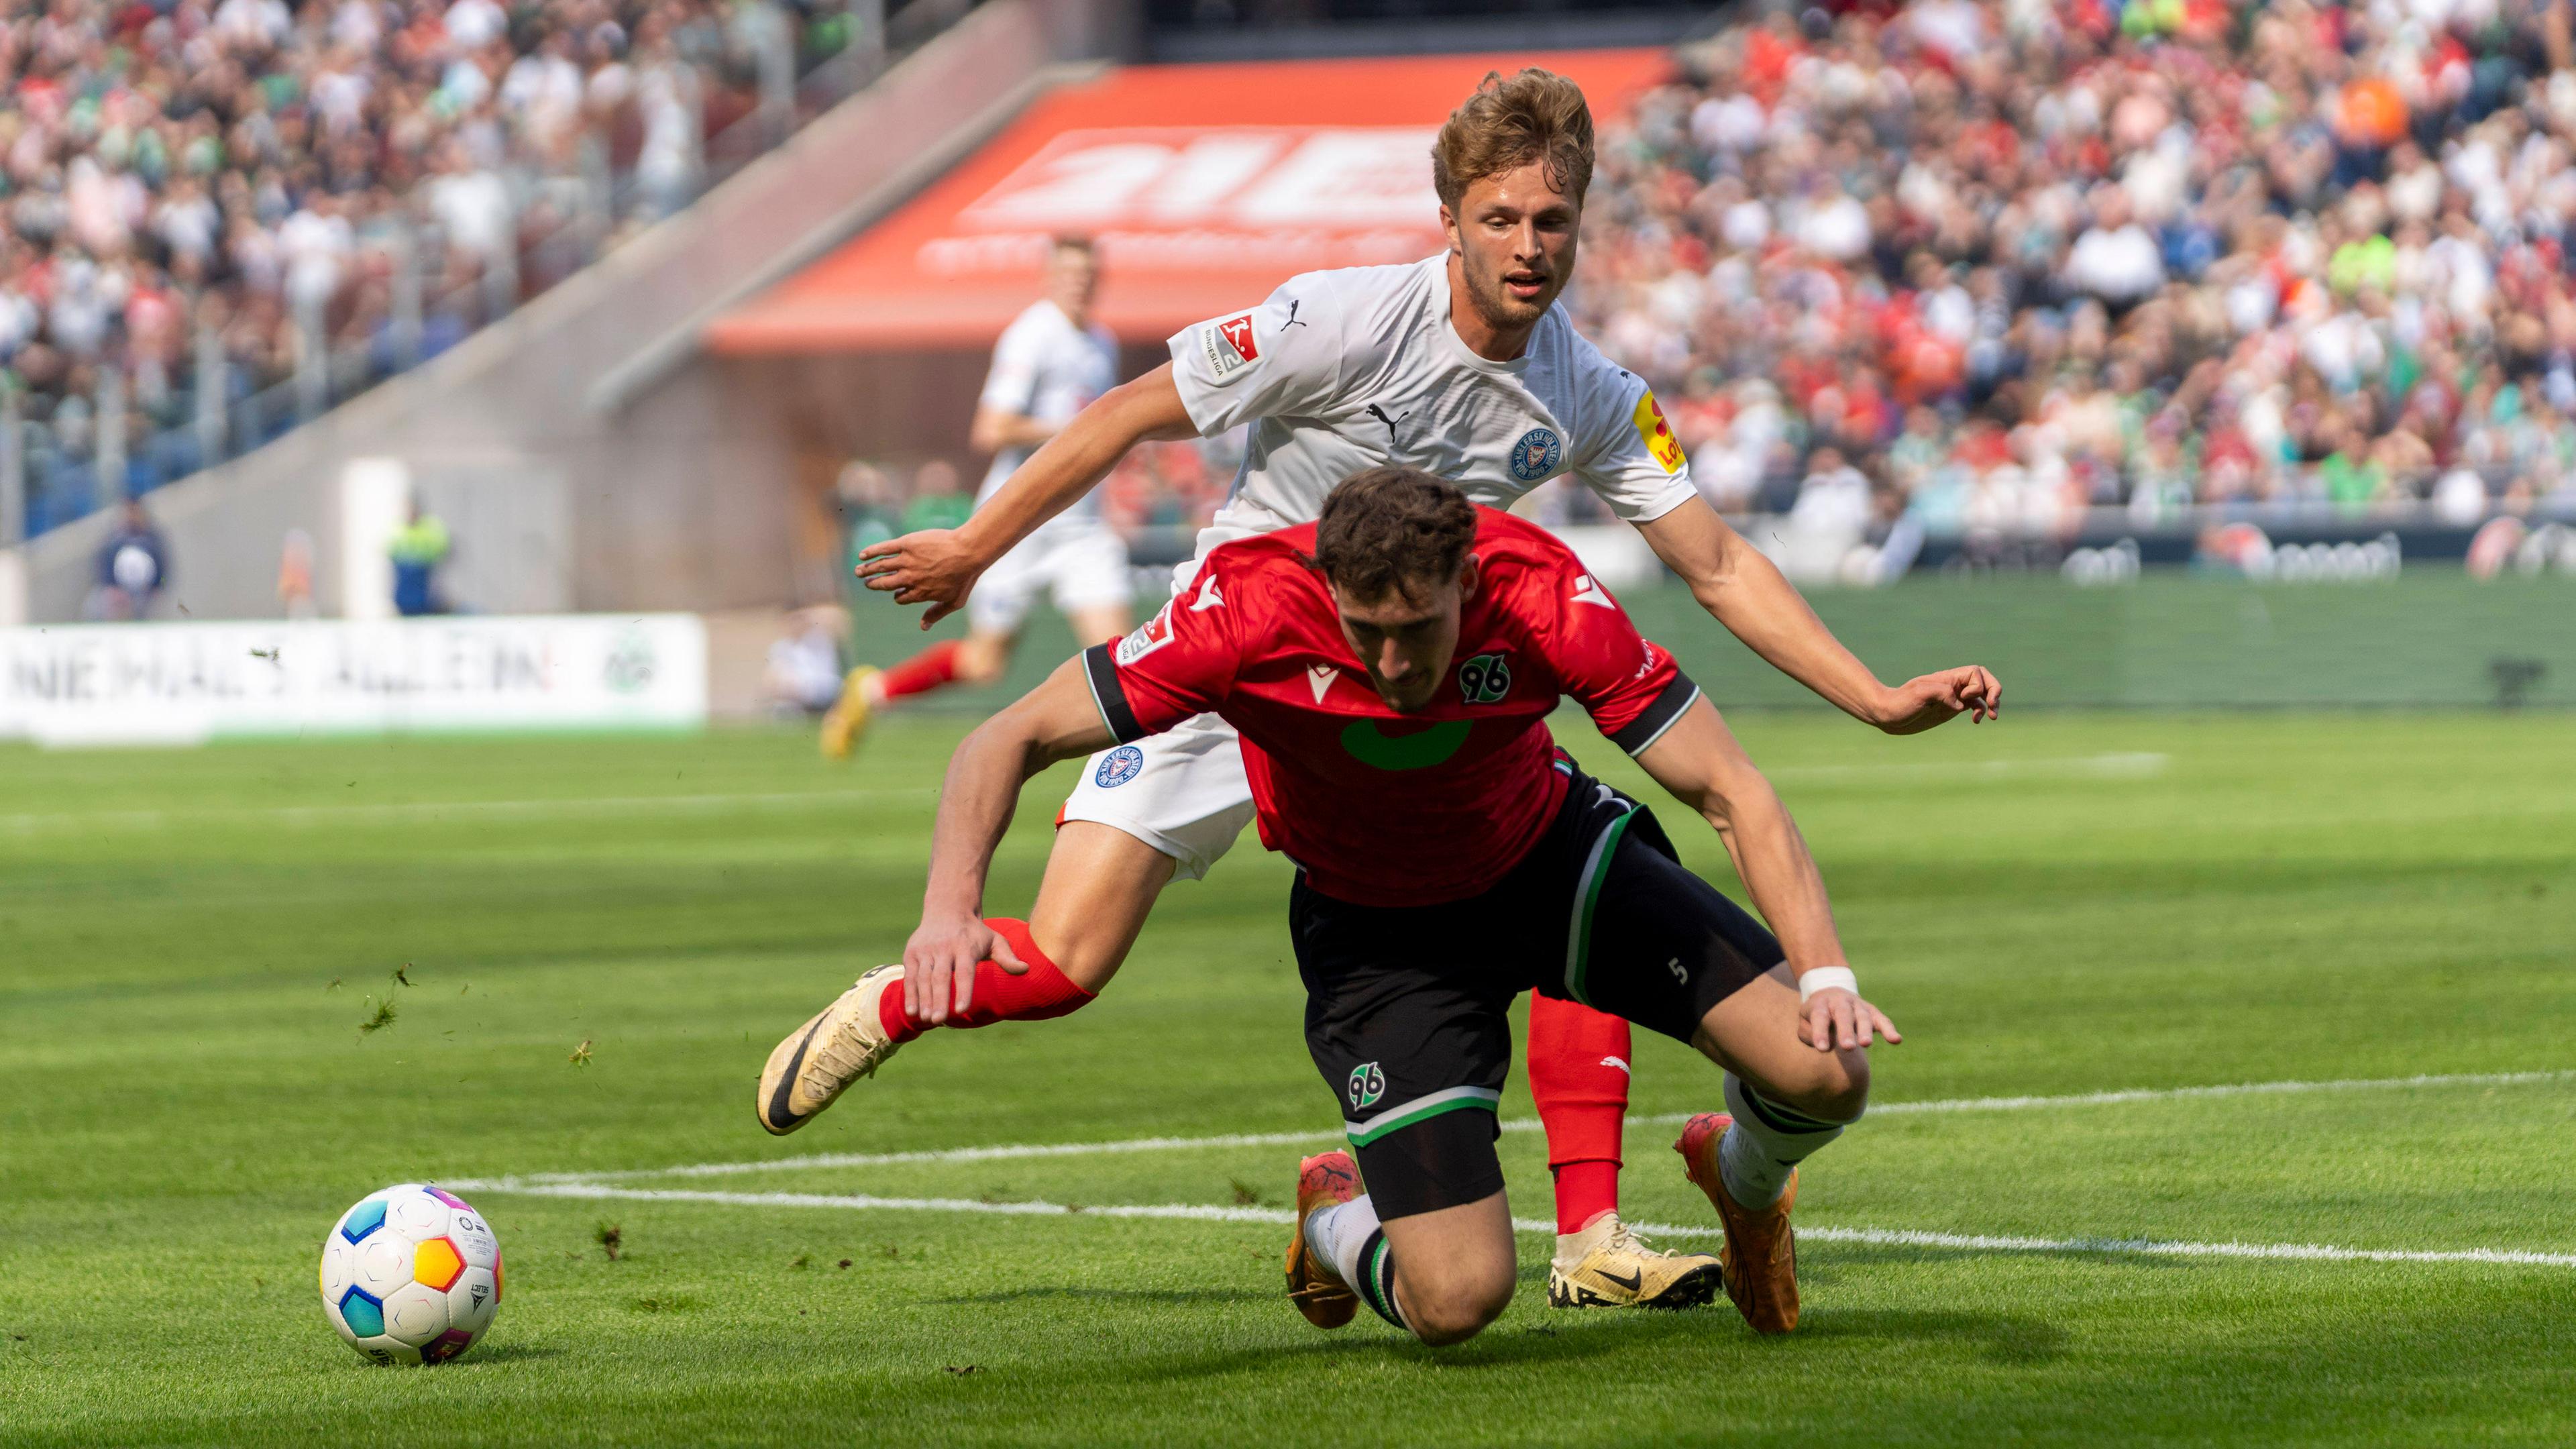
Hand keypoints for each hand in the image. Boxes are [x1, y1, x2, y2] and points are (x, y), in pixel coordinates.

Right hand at [857, 529, 989, 627]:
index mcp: (919, 593)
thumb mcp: (955, 602)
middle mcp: (909, 579)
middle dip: (873, 584)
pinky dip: (871, 552)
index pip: (900, 597)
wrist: (968, 551)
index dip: (897, 595)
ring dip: (867, 570)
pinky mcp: (906, 544)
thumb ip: (937, 614)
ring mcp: (907, 561)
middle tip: (866, 582)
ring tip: (858, 571)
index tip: (896, 592)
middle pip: (885, 584)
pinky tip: (862, 555)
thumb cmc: (965, 577)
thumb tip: (923, 627)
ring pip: (881, 567)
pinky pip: (884, 549)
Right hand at [900, 911, 1025, 1022]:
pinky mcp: (912, 953)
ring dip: (924, 1000)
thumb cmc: (975, 933)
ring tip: (928, 1019)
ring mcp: (926, 950)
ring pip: (923, 978)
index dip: (963, 990)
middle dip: (939, 999)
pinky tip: (912, 1011)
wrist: (947, 909)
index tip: (962, 1010)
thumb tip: (1026, 969)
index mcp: (966, 946)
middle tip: (939, 1020)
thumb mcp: (994, 940)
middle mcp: (944, 948)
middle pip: (941, 977)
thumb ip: (1007, 957)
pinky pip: (910, 976)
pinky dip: (910, 994)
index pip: (965, 972)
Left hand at [1798, 987, 1901, 1051]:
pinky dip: (1890, 1030)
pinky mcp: (1872, 1012)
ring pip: (1863, 1017)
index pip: (1819, 1017)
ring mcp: (1858, 1006)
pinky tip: (1896, 1040)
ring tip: (1865, 1044)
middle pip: (1843, 1015)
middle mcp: (1841, 1002)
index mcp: (1821, 1004)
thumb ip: (1809, 1033)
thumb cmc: (1816, 1015)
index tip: (1822, 1049)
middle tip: (1847, 1047)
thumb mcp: (1804, 1021)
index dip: (1820, 1033)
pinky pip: (1882, 1020)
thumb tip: (1826, 1045)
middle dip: (1846, 1031)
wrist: (1831, 992)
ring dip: (1865, 1031)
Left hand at [1872, 665, 2000, 733]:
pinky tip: (1976, 721)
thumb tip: (1960, 704)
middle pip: (1983, 680)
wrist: (1886, 714)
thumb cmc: (1900, 702)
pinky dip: (1980, 712)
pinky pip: (1973, 706)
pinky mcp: (1950, 709)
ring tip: (1993, 716)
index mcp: (1947, 678)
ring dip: (1992, 702)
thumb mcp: (1919, 694)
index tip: (1963, 698)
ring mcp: (1953, 697)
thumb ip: (1942, 692)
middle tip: (1992, 705)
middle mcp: (1953, 686)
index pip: (1975, 672)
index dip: (1977, 685)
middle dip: (1994, 690)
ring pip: (1981, 694)